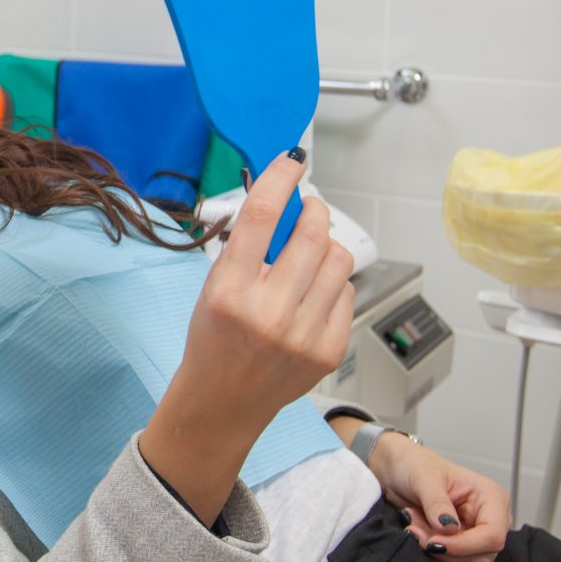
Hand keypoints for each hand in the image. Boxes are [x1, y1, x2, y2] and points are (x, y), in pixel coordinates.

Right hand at [178, 150, 355, 432]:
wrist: (223, 401)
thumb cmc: (213, 339)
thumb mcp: (213, 287)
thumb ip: (247, 247)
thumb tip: (286, 200)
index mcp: (230, 291)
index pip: (262, 214)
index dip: (281, 178)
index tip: (292, 161)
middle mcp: (268, 313)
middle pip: (312, 234)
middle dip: (314, 210)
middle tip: (308, 209)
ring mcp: (303, 335)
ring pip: (338, 260)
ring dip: (327, 245)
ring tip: (309, 255)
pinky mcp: (328, 350)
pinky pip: (347, 293)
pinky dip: (332, 283)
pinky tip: (312, 293)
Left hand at [370, 437, 508, 561]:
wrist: (400, 470)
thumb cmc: (416, 466)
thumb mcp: (424, 478)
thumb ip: (437, 503)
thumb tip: (449, 529)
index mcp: (492, 497)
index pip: (492, 535)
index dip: (464, 545)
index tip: (432, 542)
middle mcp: (491, 518)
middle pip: (482, 554)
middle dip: (446, 548)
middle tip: (415, 529)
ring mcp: (478, 533)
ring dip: (437, 550)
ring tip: (415, 525)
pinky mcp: (463, 545)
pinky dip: (434, 552)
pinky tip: (419, 530)